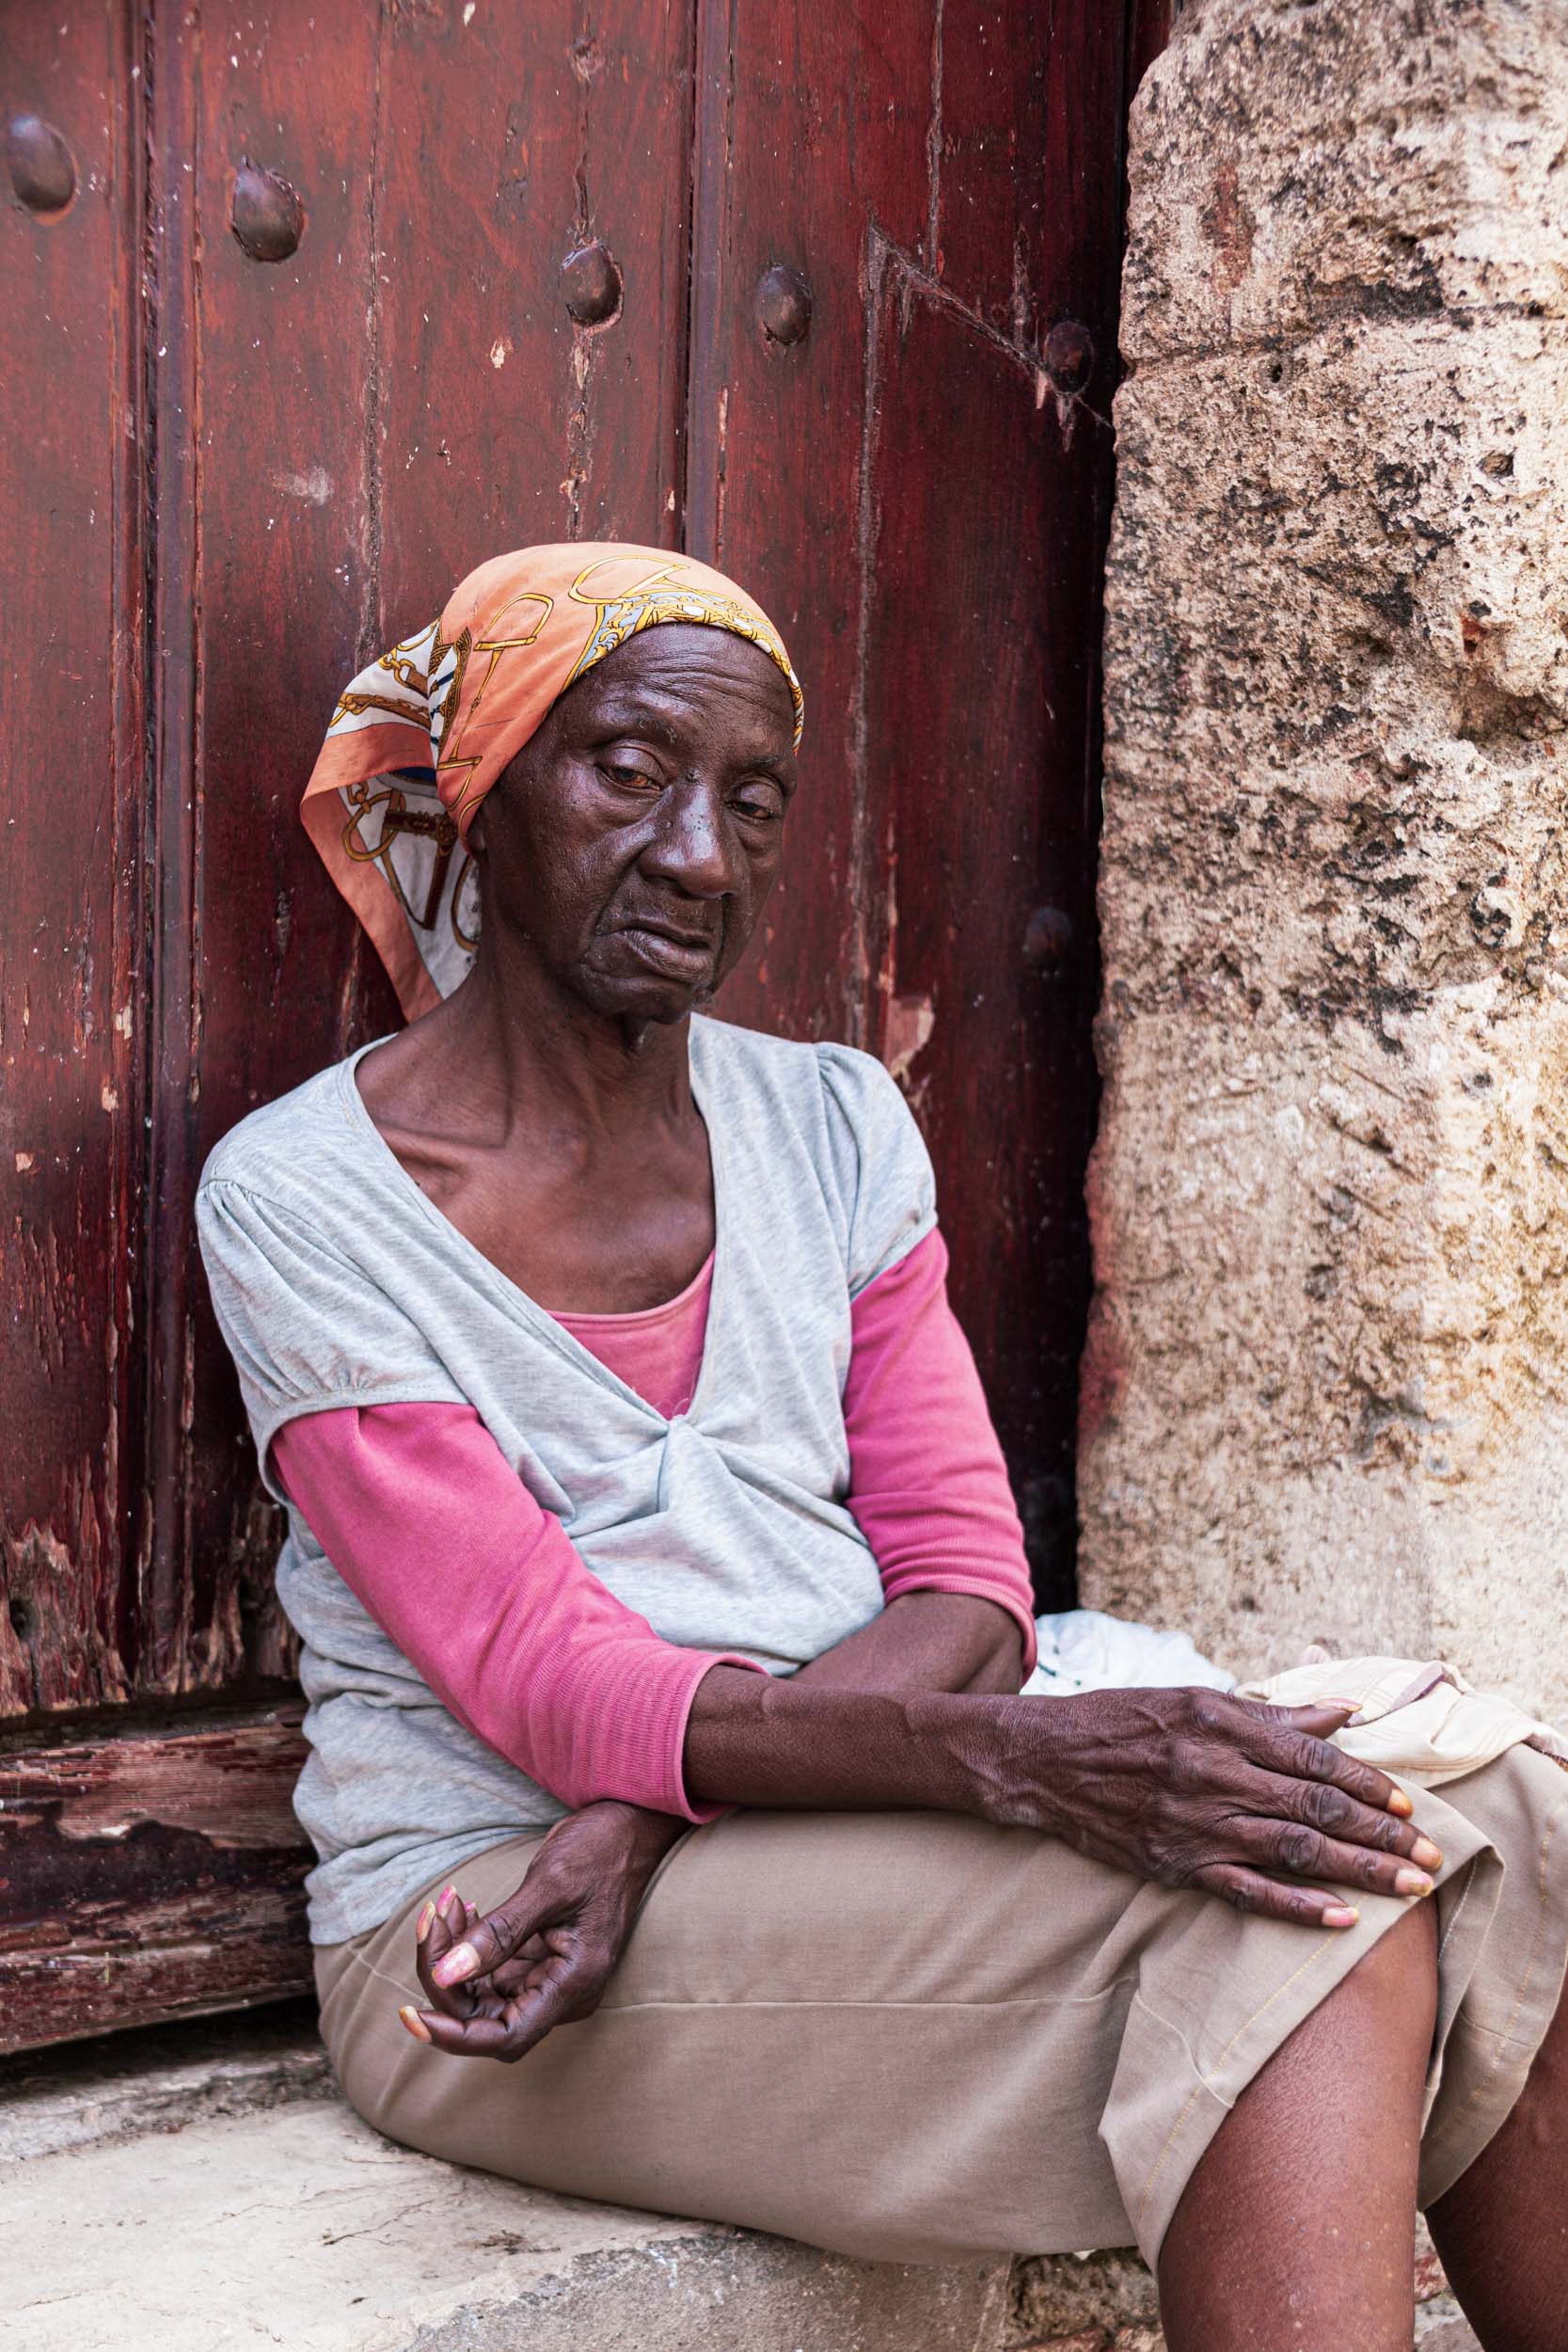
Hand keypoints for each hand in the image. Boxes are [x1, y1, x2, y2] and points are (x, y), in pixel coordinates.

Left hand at [397, 1799, 685, 2060]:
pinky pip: (494, 1969)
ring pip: (484, 1992)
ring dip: (453, 1956)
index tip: (411, 2015)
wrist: (629, 1826)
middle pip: (486, 2016)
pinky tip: (462, 1910)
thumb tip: (445, 1975)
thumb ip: (499, 1933)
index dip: (454, 2035)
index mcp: (574, 1984)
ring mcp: (552, 1977)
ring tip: (445, 1906)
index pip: (505, 2037)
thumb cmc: (600, 1850)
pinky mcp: (542, 1959)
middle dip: (446, 1976)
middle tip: (430, 1920)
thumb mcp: (549, 1885)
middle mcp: (563, 1991)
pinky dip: (469, 1945)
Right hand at [997, 1687, 1442, 1927]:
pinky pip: (1247, 1891)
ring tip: (1408, 1889)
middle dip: (1381, 1833)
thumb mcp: (1191, 1700)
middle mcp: (1212, 1770)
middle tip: (1430, 1856)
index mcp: (1220, 1722)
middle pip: (1316, 1804)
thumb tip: (1339, 1713)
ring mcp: (1195, 1821)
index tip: (1407, 1804)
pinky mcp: (1176, 1863)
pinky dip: (1296, 1907)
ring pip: (1294, 1848)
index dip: (1368, 1782)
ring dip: (1358, 1871)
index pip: (1313, 1755)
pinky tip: (1339, 1919)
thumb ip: (1268, 1714)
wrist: (1041, 1759)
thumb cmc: (1120, 1721)